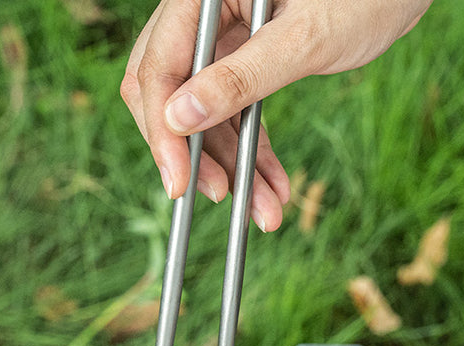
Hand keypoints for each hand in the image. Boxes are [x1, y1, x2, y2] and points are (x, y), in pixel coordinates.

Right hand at [121, 0, 432, 231]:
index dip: (162, 129)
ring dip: (231, 163)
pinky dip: (251, 150)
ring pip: (205, 111)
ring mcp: (223, 36)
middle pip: (171, 92)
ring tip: (265, 209)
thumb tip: (180, 118)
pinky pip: (235, 110)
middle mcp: (204, 12)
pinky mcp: (246, 58)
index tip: (179, 182)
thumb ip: (242, 76)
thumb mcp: (304, 41)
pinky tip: (273, 186)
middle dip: (195, 151)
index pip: (159, 65)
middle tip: (220, 195)